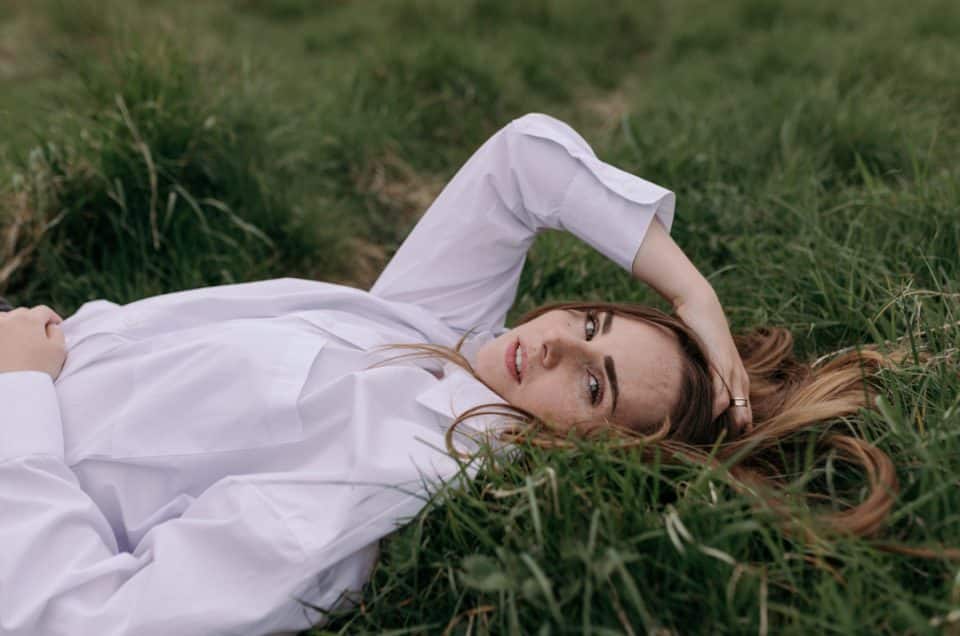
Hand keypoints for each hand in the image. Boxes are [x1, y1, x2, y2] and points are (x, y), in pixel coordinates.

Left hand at [0, 305, 66, 380]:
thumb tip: (51, 326)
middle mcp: (7, 320)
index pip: (43, 311)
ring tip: (18, 340)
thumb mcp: (59, 350)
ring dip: (12, 326)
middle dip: (32, 322)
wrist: (12, 390)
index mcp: (29, 319)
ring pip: (4, 320)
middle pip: (22, 314)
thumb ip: (58, 332)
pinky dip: (2, 337)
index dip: (52, 318)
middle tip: (38, 335)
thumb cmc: (38, 370)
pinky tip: (6, 348)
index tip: (56, 326)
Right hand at [674, 293, 752, 434]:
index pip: (744, 409)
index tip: (728, 443)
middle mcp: (738, 374)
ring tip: (721, 439)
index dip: (738, 427)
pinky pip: (722, 387)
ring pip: (737, 402)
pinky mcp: (721, 359)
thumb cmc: (699, 331)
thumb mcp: (704, 358)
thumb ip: (703, 375)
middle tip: (728, 449)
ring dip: (730, 422)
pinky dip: (718, 403)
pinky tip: (711, 415)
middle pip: (744, 410)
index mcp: (737, 375)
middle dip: (738, 430)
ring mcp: (731, 367)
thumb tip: (692, 393)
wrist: (700, 305)